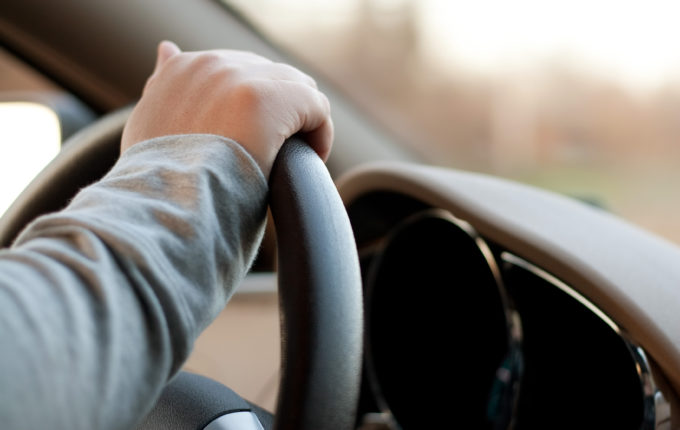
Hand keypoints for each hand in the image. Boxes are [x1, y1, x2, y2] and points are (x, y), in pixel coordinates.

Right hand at [121, 41, 332, 176]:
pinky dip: (320, 134)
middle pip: (269, 74)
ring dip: (300, 121)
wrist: (164, 209)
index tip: (250, 141)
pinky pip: (315, 106)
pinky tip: (310, 160)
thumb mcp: (147, 127)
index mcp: (181, 70)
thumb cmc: (159, 183)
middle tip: (276, 152)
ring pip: (296, 87)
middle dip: (278, 111)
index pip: (237, 71)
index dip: (250, 107)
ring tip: (294, 159)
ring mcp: (239, 78)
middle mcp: (209, 66)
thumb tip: (168, 49)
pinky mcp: (269, 99)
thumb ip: (162, 88)